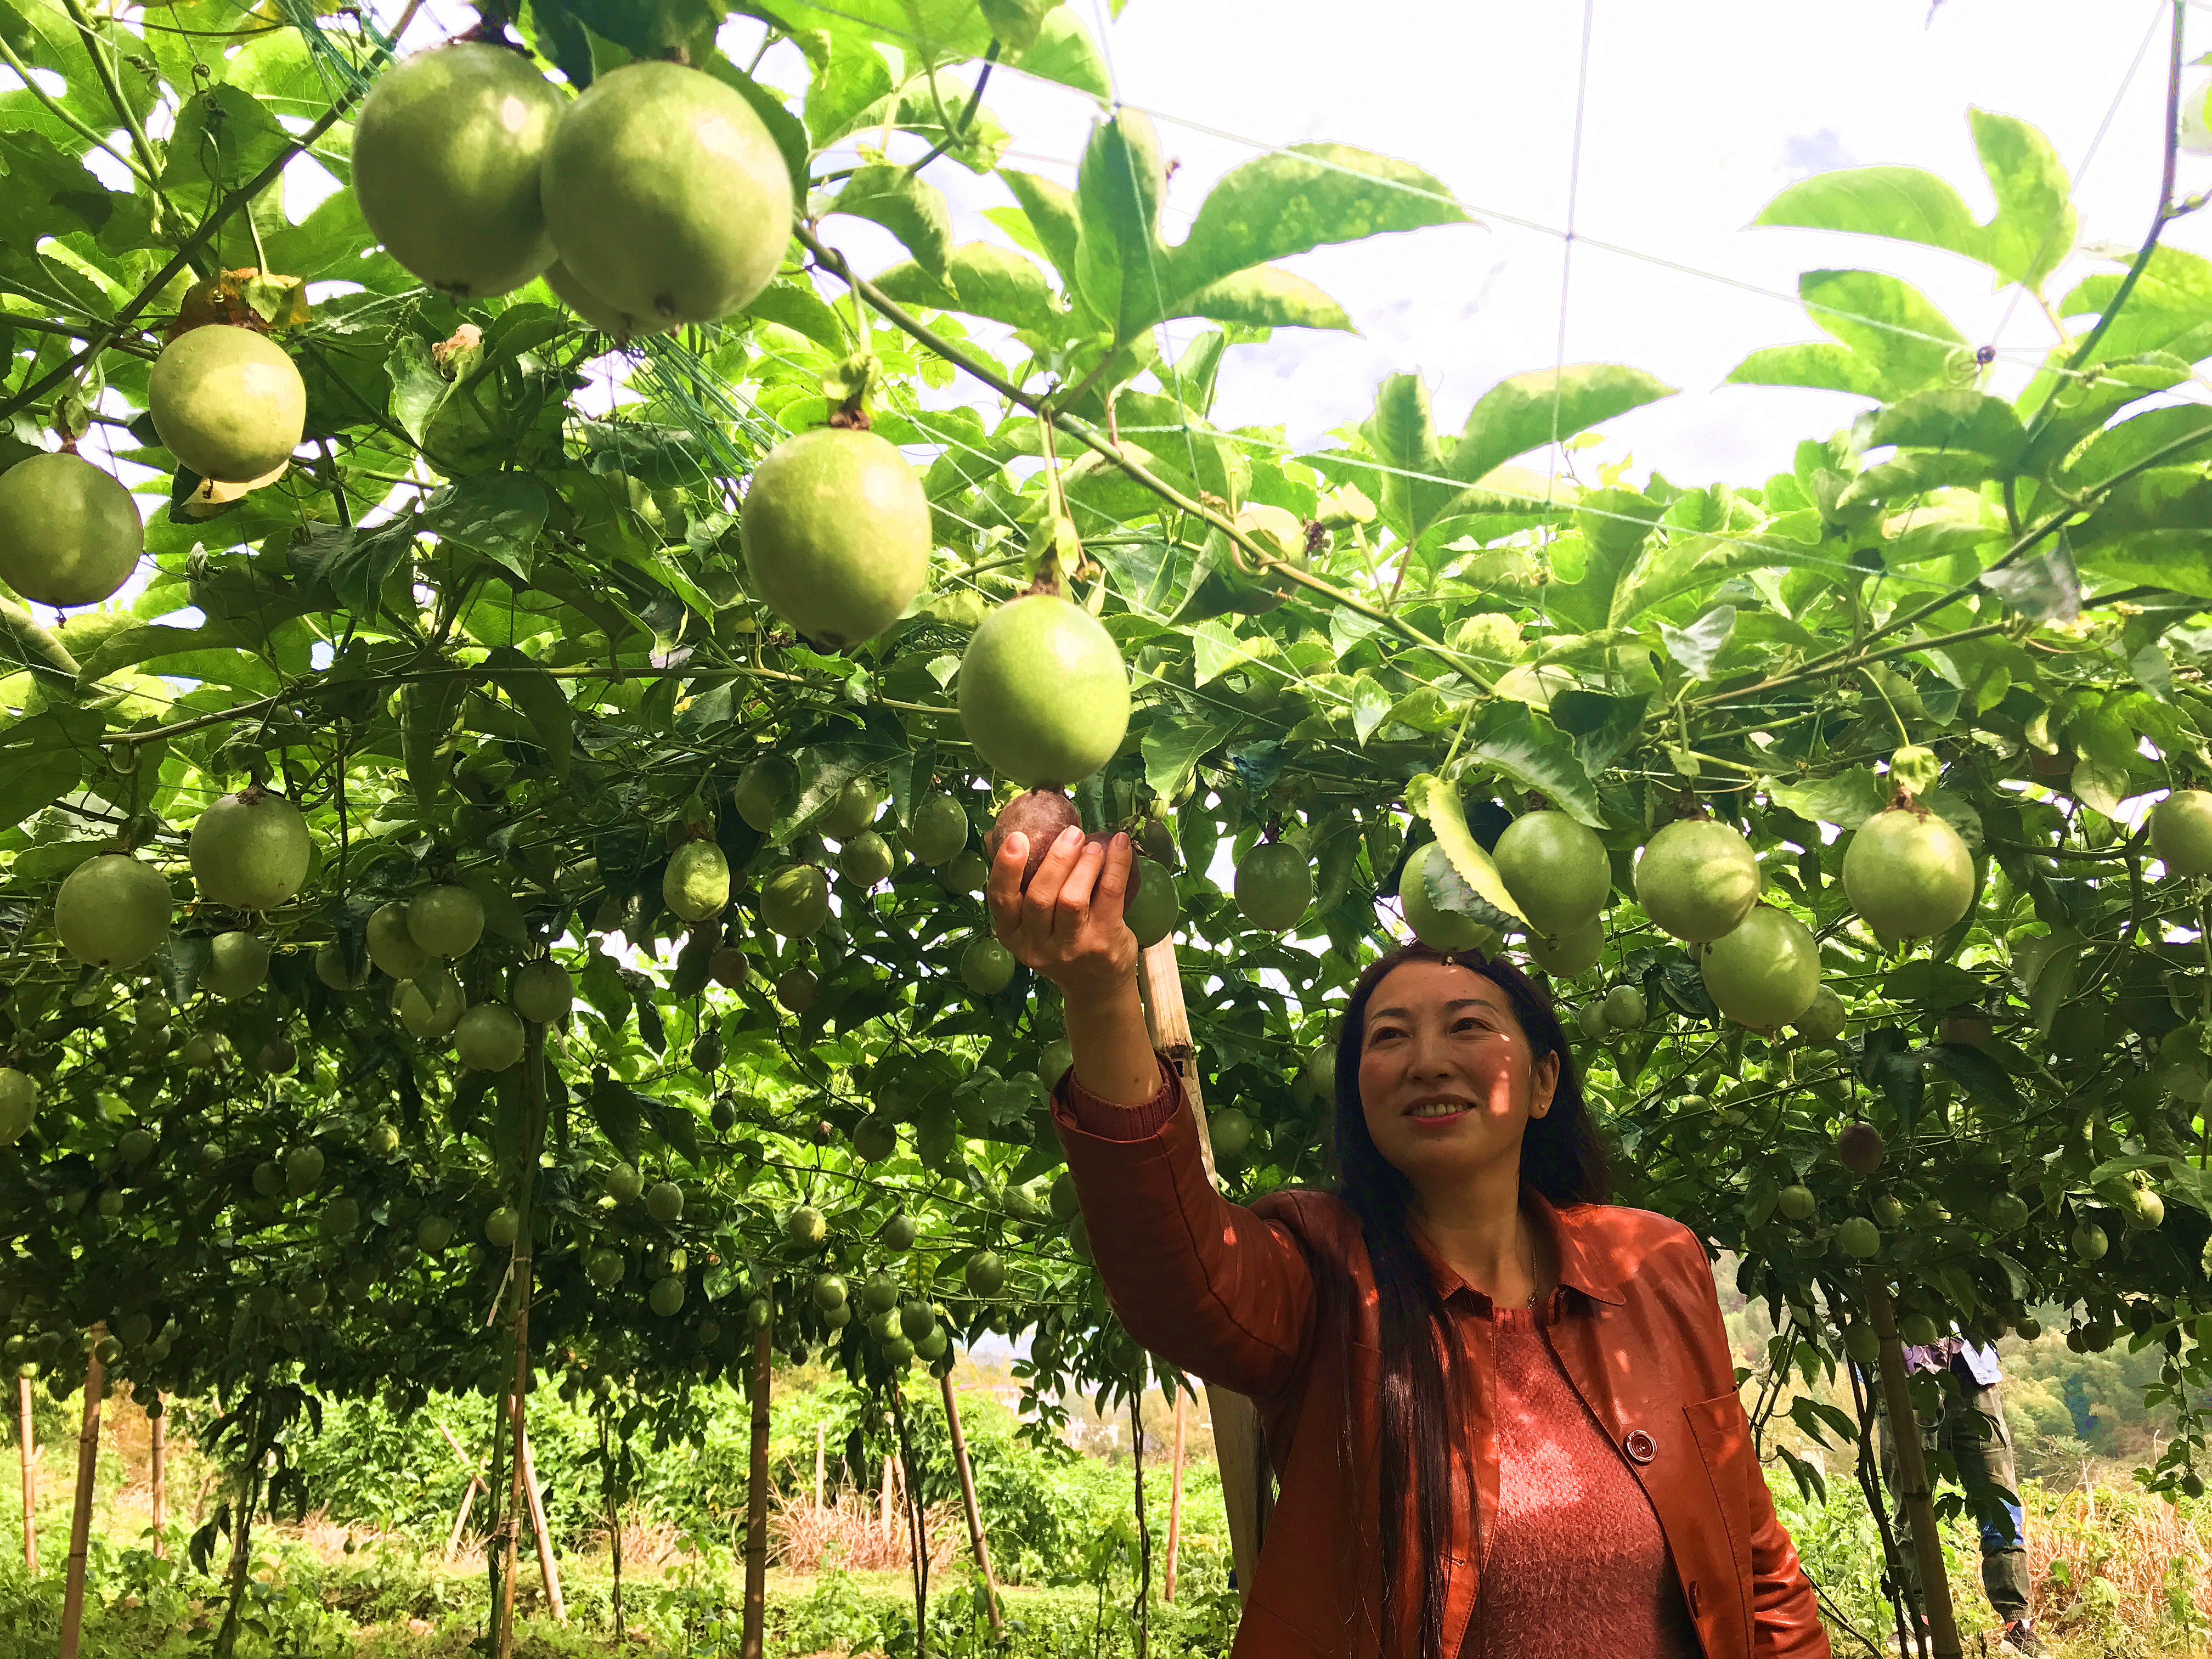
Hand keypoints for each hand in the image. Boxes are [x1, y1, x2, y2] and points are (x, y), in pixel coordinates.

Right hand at [988, 823, 1138, 1007]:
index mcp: (1012, 934)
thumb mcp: (1031, 922)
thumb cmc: (1060, 940)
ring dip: (1085, 864)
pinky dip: (1116, 865)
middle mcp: (1037, 946)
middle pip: (1040, 897)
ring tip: (1093, 845)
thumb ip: (1017, 884)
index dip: (1006, 868)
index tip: (1017, 838)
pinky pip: (1109, 896)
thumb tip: (996, 837)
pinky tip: (1119, 845)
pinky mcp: (1103, 943)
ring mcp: (1071, 948)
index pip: (1001, 901)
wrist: (1095, 987)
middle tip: (1072, 833)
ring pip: (1072, 900)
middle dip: (1056, 860)